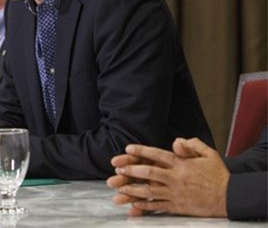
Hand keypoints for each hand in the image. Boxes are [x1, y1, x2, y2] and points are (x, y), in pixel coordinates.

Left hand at [107, 138, 228, 217]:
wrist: (230, 197)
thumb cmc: (218, 174)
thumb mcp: (208, 154)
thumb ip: (192, 144)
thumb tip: (176, 142)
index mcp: (181, 164)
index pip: (157, 154)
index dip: (141, 151)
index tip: (127, 149)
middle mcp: (176, 178)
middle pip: (148, 172)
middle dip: (131, 170)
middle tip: (117, 170)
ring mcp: (176, 193)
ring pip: (149, 191)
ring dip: (132, 189)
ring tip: (119, 189)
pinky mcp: (178, 206)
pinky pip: (158, 206)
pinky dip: (145, 206)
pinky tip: (134, 206)